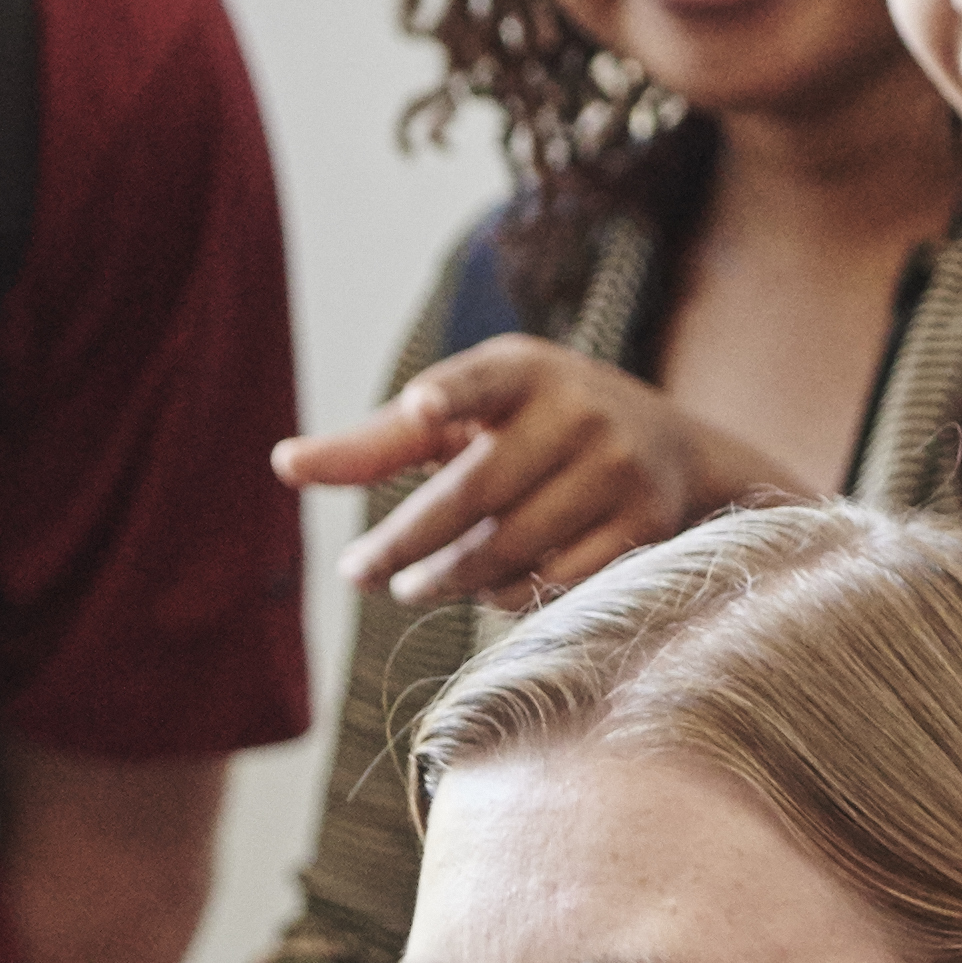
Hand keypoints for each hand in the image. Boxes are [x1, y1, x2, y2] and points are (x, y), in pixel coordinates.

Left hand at [271, 339, 800, 609]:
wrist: (675, 452)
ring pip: (511, 544)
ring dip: (450, 577)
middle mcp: (579, 410)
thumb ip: (384, 439)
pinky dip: (508, 593)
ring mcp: (619, 467)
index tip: (420, 406)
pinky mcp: (646, 524)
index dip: (453, 393)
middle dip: (406, 541)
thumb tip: (286, 464)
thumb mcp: (472, 414)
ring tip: (412, 587)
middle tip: (359, 572)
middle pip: (475, 489)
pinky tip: (488, 588)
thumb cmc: (536, 427)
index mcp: (525, 369)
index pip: (483, 377)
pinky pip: (554, 579)